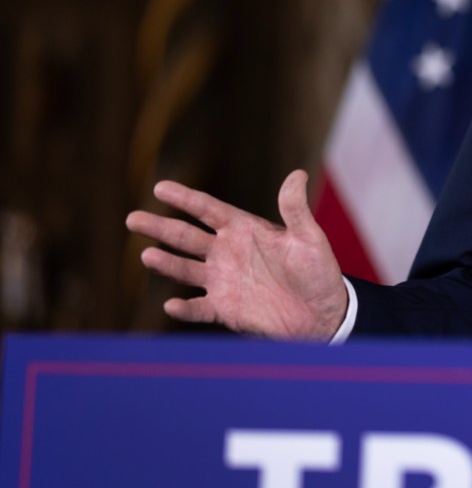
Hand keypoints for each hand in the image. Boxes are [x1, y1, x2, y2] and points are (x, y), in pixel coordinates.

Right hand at [127, 170, 348, 339]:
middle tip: (132, 218)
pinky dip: (184, 309)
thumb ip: (295, 209)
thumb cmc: (318, 272)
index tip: (160, 187)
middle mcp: (227, 253)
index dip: (185, 198)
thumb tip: (298, 174)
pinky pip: (198, 308)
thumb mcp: (309, 237)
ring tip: (147, 255)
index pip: (208, 210)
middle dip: (160, 228)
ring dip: (166, 263)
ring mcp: (223, 281)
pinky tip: (171, 305)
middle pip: (186, 237)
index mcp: (245, 230)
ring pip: (185, 270)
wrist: (323, 313)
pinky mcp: (225, 309)